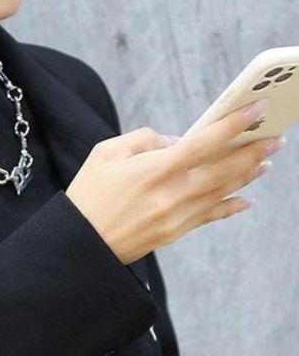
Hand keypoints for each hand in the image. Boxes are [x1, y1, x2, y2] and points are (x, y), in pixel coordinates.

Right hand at [65, 98, 284, 264]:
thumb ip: (143, 139)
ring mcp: (175, 217)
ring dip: (248, 175)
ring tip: (266, 160)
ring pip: (222, 192)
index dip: (235, 124)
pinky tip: (247, 197)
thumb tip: (175, 141)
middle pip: (223, 169)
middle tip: (276, 137)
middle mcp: (171, 195)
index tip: (258, 109)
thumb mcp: (106, 153)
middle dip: (253, 151)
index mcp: (154, 169)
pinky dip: (231, 206)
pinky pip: (210, 217)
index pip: (205, 142)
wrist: (79, 247)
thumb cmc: (88, 196)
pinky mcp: (173, 233)